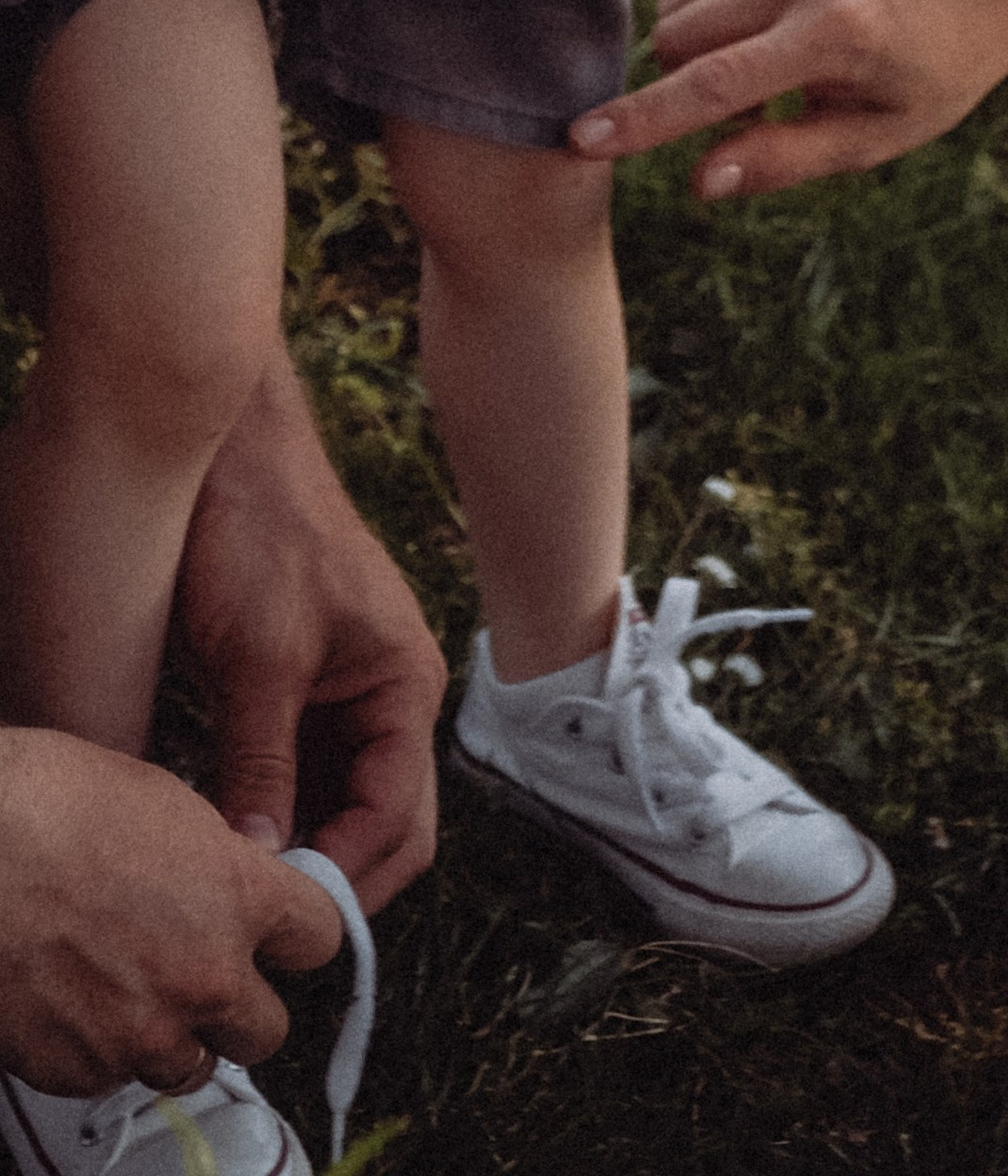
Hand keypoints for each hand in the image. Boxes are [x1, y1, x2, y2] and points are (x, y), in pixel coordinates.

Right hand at [0, 727, 339, 1095]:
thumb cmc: (56, 805)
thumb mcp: (168, 804)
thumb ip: (221, 860)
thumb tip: (243, 872)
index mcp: (240, 899)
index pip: (320, 937)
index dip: (296, 931)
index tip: (277, 930)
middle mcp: (205, 977)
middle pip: (267, 1029)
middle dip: (243, 1005)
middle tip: (208, 975)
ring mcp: (142, 1034)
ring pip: (192, 1065)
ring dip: (175, 1036)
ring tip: (135, 992)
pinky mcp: (80, 1070)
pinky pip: (116, 1077)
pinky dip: (105, 1051)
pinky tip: (79, 1003)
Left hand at [176, 351, 444, 911]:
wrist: (231, 454)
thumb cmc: (262, 533)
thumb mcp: (259, 659)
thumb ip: (261, 765)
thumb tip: (256, 862)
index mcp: (406, 686)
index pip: (398, 818)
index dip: (345, 875)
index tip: (281, 917)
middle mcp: (389, 699)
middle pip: (384, 823)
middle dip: (335, 877)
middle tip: (266, 925)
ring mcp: (347, 697)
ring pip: (340, 807)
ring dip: (302, 851)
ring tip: (242, 894)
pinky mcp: (301, 693)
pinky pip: (302, 777)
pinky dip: (275, 816)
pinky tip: (228, 843)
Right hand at [570, 0, 1007, 197]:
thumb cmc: (935, 71)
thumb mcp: (876, 137)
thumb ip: (783, 159)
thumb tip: (698, 182)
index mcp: (833, 36)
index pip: (714, 84)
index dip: (643, 120)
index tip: (581, 138)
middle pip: (680, 38)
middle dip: (684, 82)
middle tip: (754, 106)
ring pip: (685, 1)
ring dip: (703, 44)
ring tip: (776, 62)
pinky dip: (724, 5)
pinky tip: (780, 17)